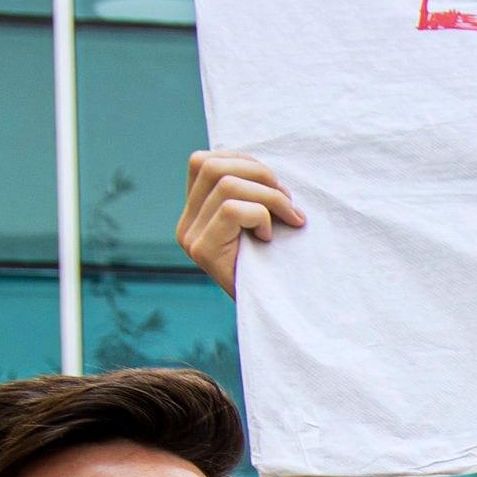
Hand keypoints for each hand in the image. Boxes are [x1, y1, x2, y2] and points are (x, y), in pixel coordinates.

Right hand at [179, 151, 302, 296]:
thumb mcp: (262, 223)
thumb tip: (262, 166)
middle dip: (261, 176)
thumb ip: (251, 196)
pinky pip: (232, 210)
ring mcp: (190, 237)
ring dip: (270, 196)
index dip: (245, 162)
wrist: (275, 314)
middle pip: (213, 166)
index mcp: (195, 212)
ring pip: (226, 185)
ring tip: (290, 218)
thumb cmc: (277, 267)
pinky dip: (261, 216)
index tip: (276, 186)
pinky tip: (270, 238)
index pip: (205, 162)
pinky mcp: (202, 251)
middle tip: (289, 202)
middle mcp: (185, 223)